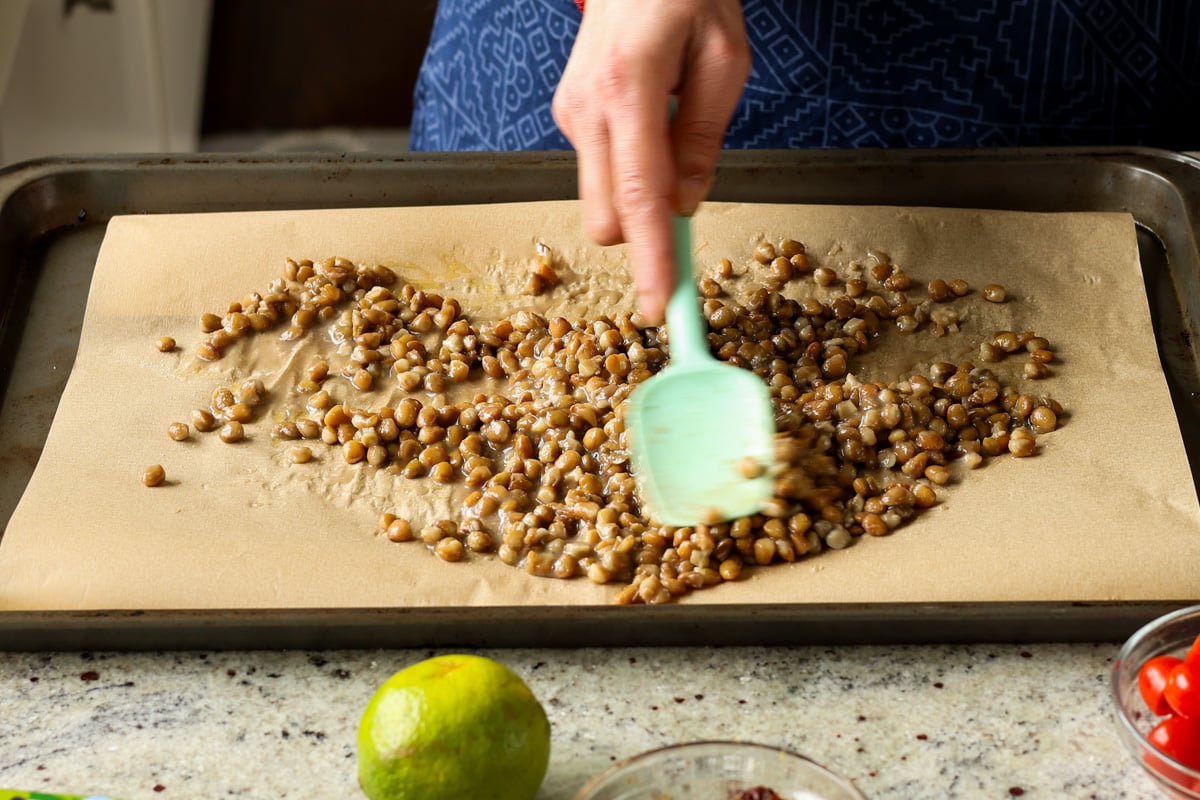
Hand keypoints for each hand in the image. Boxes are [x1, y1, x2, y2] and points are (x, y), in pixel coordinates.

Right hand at [552, 0, 749, 323]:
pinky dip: (628, 172)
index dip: (652, 260)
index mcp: (627, 90)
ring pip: (601, 200)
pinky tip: (650, 127)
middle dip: (645, 232)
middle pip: (607, 218)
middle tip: (689, 206)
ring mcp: (571, 113)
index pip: (638, 199)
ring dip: (638, 198)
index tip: (662, 307)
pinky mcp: (569, 115)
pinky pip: (600, 172)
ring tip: (672, 139)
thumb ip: (701, 137)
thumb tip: (685, 205)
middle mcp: (587, 108)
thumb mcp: (723, 58)